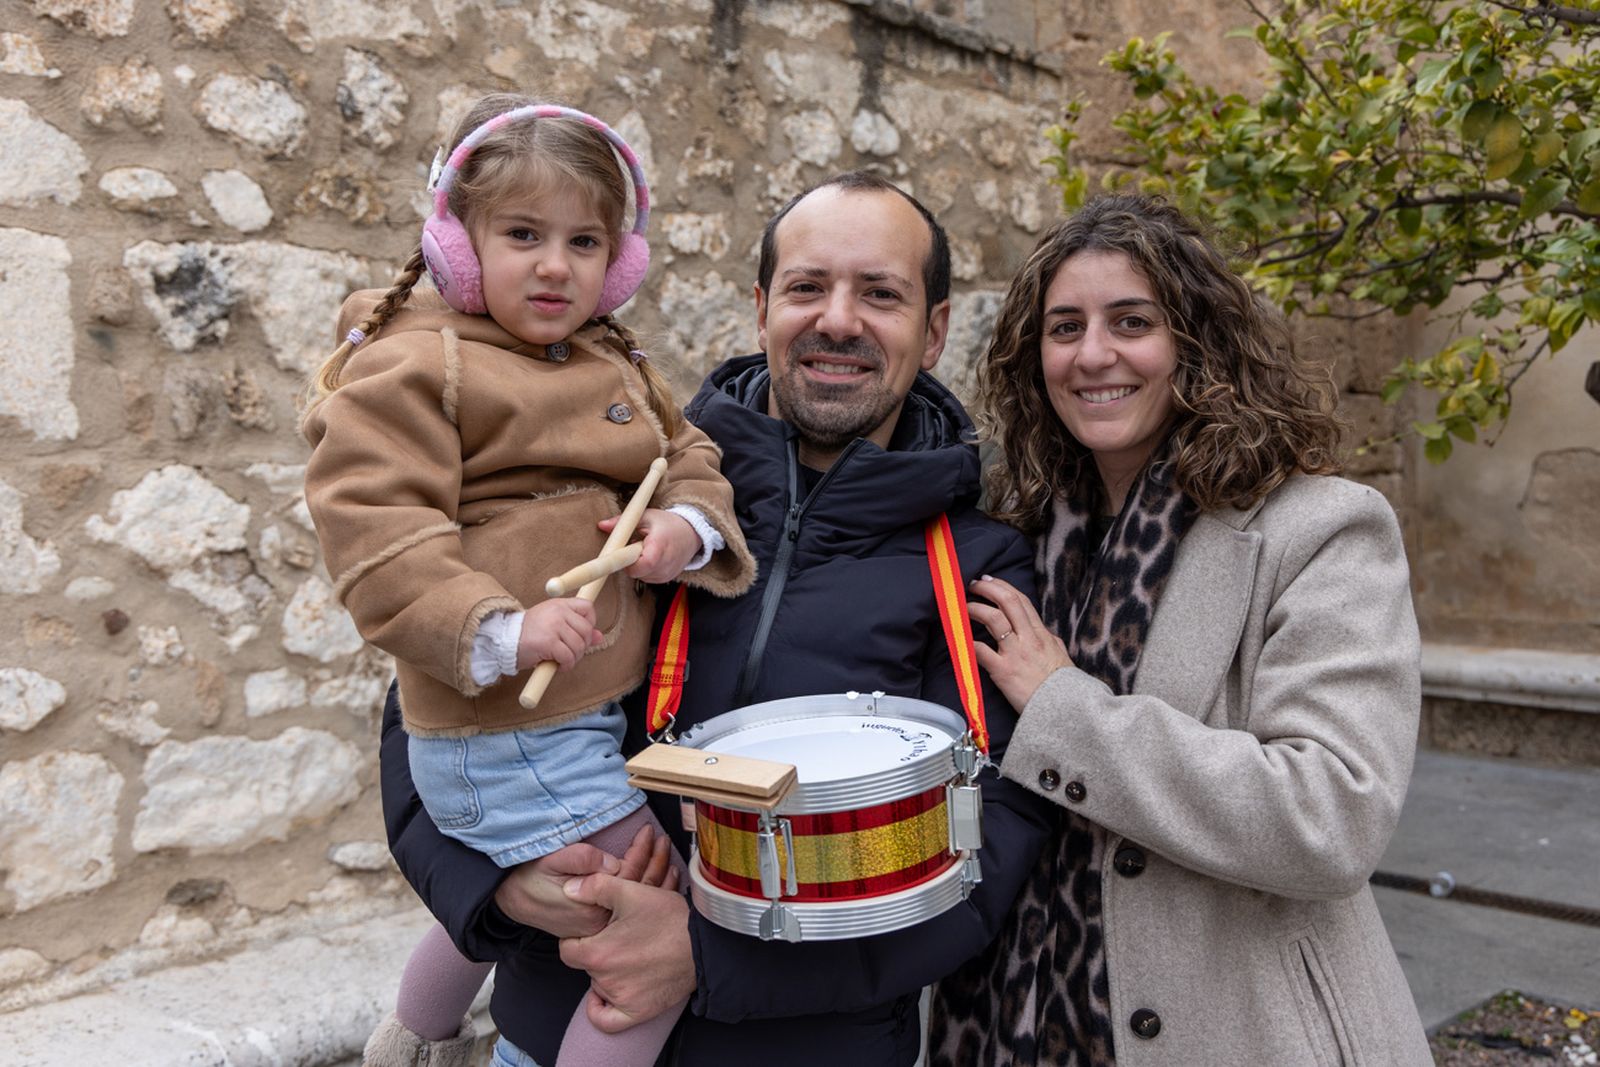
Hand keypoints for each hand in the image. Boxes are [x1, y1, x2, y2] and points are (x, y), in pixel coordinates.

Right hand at [493, 824, 678, 937]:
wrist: (509, 899)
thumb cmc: (529, 876)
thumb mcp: (552, 859)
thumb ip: (582, 860)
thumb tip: (615, 864)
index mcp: (590, 905)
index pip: (626, 877)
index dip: (641, 852)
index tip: (648, 831)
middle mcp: (599, 921)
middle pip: (638, 892)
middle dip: (655, 863)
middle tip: (664, 840)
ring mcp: (600, 927)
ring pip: (636, 903)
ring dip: (655, 878)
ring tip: (666, 856)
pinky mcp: (597, 926)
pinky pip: (627, 909)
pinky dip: (646, 892)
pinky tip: (658, 880)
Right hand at [517, 598, 600, 670]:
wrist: (505, 641)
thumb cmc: (529, 634)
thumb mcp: (553, 625)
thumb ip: (576, 628)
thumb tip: (599, 637)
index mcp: (559, 604)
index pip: (587, 607)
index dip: (590, 622)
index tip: (581, 634)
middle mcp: (558, 612)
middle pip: (586, 629)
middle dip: (582, 646)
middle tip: (570, 653)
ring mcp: (553, 626)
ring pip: (579, 645)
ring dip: (574, 658)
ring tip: (562, 660)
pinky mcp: (548, 642)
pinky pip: (568, 657)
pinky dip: (567, 665)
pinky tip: (559, 666)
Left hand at [559, 876, 694, 1032]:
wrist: (705, 944)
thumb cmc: (669, 918)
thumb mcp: (630, 891)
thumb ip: (594, 887)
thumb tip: (568, 890)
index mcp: (597, 953)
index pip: (568, 948)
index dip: (578, 935)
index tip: (595, 928)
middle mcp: (604, 980)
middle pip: (585, 965)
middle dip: (596, 951)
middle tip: (618, 937)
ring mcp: (621, 999)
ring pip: (598, 985)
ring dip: (606, 972)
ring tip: (629, 953)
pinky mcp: (638, 1012)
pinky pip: (607, 1020)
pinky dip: (601, 1009)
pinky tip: (605, 995)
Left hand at [598, 508, 699, 583]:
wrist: (692, 533)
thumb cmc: (668, 523)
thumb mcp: (646, 516)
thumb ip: (623, 522)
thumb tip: (602, 525)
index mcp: (659, 548)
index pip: (639, 564)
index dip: (625, 561)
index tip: (616, 556)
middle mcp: (664, 564)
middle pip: (636, 571)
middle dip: (629, 560)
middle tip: (633, 546)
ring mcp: (666, 574)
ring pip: (640, 575)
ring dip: (637, 565)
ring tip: (645, 549)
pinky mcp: (666, 579)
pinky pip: (647, 577)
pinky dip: (645, 569)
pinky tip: (651, 557)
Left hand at [967, 574, 1073, 711]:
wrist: (1066, 708)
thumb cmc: (1063, 686)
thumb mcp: (1059, 655)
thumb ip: (1047, 641)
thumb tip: (1040, 632)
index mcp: (1041, 634)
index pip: (1021, 601)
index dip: (1003, 587)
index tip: (990, 581)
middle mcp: (1029, 638)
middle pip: (1007, 602)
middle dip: (988, 589)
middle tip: (973, 586)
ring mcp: (1015, 653)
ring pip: (993, 619)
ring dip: (975, 609)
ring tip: (964, 608)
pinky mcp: (1003, 671)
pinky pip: (981, 651)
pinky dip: (968, 643)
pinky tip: (961, 640)